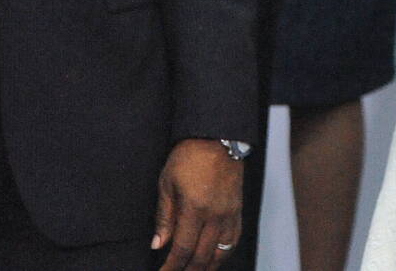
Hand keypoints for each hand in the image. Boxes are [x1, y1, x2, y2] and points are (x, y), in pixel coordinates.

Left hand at [151, 138, 242, 268]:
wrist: (217, 137)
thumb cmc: (189, 156)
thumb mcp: (167, 184)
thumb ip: (164, 217)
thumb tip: (158, 244)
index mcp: (195, 209)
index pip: (183, 249)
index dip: (171, 267)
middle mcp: (215, 215)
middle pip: (202, 256)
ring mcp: (230, 213)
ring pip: (221, 253)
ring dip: (207, 267)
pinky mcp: (238, 209)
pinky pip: (233, 239)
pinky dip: (223, 253)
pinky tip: (215, 257)